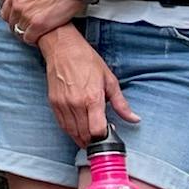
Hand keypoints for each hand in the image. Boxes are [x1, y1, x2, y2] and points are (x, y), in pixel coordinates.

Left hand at [0, 0, 84, 44]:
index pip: (5, 13)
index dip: (14, 19)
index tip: (22, 22)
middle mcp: (18, 4)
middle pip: (12, 25)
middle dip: (21, 28)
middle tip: (32, 29)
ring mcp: (26, 15)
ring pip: (20, 33)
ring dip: (29, 34)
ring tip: (39, 33)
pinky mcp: (38, 25)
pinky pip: (29, 39)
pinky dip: (35, 40)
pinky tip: (42, 36)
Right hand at [38, 27, 133, 146]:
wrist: (62, 48)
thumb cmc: (87, 61)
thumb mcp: (109, 80)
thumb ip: (121, 104)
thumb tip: (134, 119)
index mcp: (92, 98)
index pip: (97, 130)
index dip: (104, 136)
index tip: (109, 132)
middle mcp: (76, 104)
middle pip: (84, 135)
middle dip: (94, 140)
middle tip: (101, 136)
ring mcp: (63, 105)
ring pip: (72, 133)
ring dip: (82, 139)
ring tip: (90, 136)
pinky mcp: (53, 104)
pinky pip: (62, 125)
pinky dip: (70, 131)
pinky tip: (78, 129)